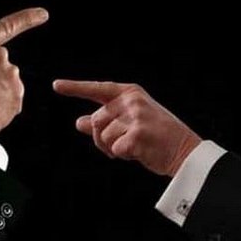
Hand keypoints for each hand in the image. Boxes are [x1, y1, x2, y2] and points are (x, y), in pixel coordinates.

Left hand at [52, 80, 201, 176]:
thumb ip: (105, 119)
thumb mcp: (131, 121)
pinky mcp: (137, 134)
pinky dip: (121, 156)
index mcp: (130, 93)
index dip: (75, 88)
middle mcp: (132, 101)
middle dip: (100, 139)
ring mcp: (135, 116)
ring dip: (111, 149)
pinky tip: (137, 153)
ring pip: (102, 137)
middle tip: (119, 145)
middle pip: (95, 121)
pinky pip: (114, 149)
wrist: (184, 150)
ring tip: (131, 148)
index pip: (97, 89)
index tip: (56, 85)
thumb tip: (78, 122)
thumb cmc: (157, 136)